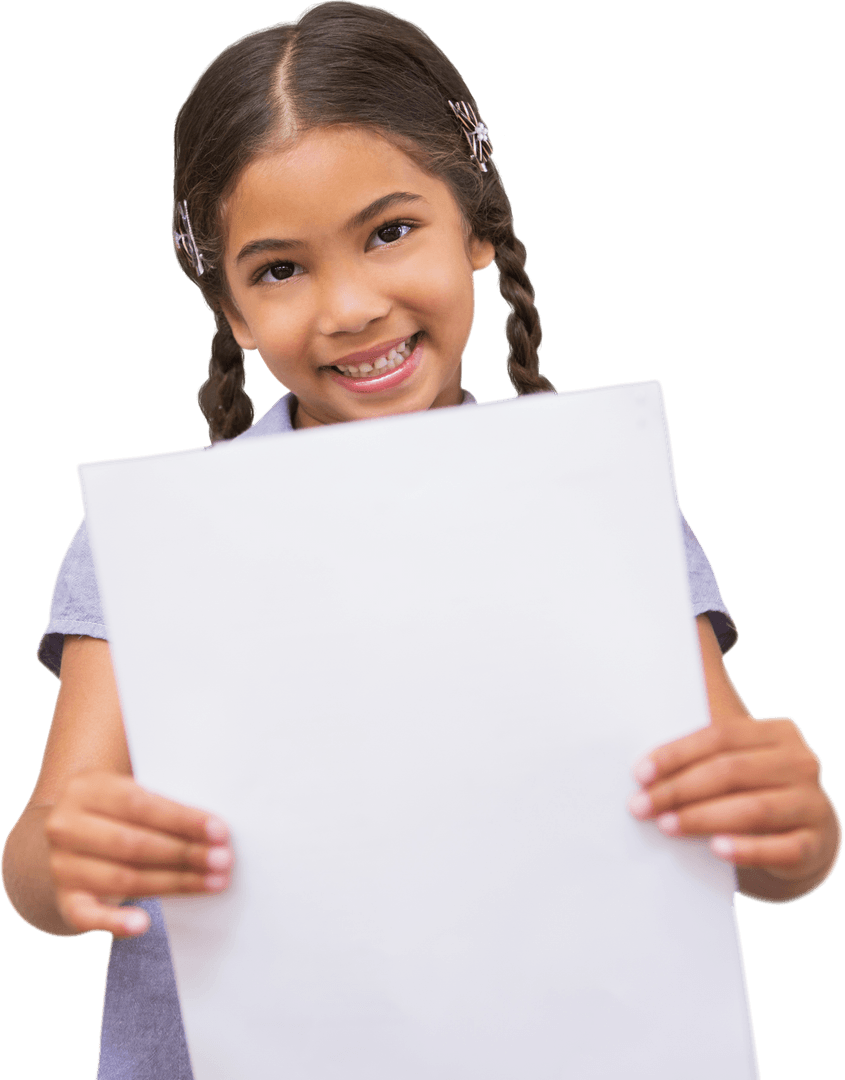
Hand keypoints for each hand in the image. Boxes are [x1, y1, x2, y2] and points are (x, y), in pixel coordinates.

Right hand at [44, 771, 232, 937]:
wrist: (69, 838)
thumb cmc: (117, 813)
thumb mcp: (127, 794)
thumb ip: (161, 806)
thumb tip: (214, 830)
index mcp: (86, 789)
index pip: (140, 805)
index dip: (182, 820)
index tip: (220, 832)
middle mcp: (66, 826)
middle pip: (133, 844)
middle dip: (185, 853)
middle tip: (223, 860)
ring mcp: (61, 866)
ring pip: (123, 878)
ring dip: (174, 883)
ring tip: (212, 883)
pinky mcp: (63, 900)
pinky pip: (87, 917)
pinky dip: (115, 923)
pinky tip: (144, 924)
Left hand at [627, 715, 841, 894]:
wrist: (806, 836)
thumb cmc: (754, 791)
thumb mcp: (739, 764)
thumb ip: (704, 756)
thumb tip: (643, 769)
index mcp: (779, 732)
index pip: (720, 736)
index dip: (676, 754)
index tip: (640, 774)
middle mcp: (801, 763)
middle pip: (731, 772)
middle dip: (679, 789)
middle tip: (641, 806)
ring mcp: (812, 804)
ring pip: (752, 809)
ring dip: (702, 818)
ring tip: (665, 825)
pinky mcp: (814, 844)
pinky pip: (779, 848)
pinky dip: (745, 849)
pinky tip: (716, 850)